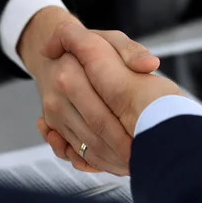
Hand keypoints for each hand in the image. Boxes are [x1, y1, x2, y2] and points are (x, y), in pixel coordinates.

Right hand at [41, 23, 182, 163]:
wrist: (56, 55)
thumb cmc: (92, 49)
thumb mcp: (113, 41)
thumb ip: (132, 51)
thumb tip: (150, 65)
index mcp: (71, 67)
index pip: (100, 105)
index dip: (125, 127)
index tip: (146, 136)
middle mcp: (58, 89)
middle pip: (94, 128)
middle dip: (121, 147)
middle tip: (145, 156)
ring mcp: (52, 109)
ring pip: (83, 144)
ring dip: (109, 158)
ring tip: (134, 162)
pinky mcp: (51, 124)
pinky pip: (70, 150)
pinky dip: (91, 161)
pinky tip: (110, 162)